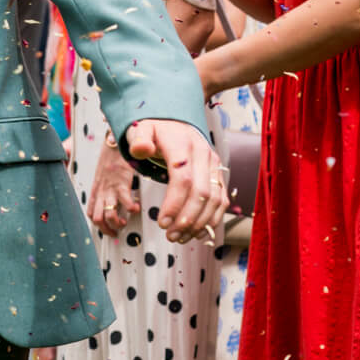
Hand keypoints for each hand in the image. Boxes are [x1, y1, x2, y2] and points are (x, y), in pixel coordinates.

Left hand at [87, 147, 139, 235]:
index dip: (99, 226)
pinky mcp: (121, 184)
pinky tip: (135, 208)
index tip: (109, 230)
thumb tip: (111, 202)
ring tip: (125, 221)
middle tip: (117, 232)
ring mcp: (110, 189)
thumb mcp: (103, 178)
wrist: (116, 146)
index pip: (91, 214)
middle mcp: (101, 192)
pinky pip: (125, 202)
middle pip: (97, 219)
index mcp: (96, 191)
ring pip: (108, 214)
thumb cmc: (112, 162)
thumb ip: (105, 190)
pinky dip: (130, 209)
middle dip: (107, 229)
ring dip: (117, 223)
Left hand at [124, 118, 226, 242]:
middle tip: (170, 235)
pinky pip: (221, 200)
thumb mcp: (140, 128)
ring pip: (215, 200)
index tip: (161, 223)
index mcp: (183, 145)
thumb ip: (138, 139)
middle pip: (201, 193)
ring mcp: (214, 165)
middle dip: (186, 219)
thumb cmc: (154, 129)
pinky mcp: (218, 175)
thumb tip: (141, 149)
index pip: (183, 179)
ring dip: (199, 223)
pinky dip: (211, 219)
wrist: (174, 121)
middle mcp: (204, 155)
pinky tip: (196, 232)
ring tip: (180, 237)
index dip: (174, 204)